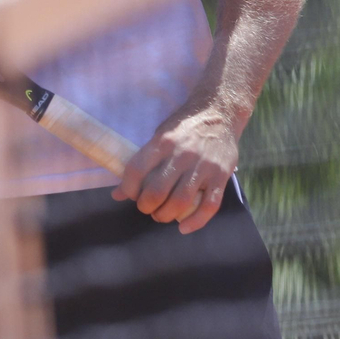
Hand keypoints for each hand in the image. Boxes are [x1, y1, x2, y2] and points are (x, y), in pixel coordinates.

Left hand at [112, 102, 238, 234]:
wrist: (219, 112)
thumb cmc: (185, 125)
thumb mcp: (160, 135)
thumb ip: (143, 161)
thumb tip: (118, 193)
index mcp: (163, 142)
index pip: (136, 170)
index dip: (128, 188)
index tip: (129, 195)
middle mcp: (182, 154)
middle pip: (157, 191)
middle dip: (147, 206)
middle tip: (147, 207)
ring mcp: (203, 166)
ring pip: (181, 201)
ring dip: (166, 215)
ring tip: (161, 215)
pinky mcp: (221, 175)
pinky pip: (210, 205)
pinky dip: (196, 221)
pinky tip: (184, 227)